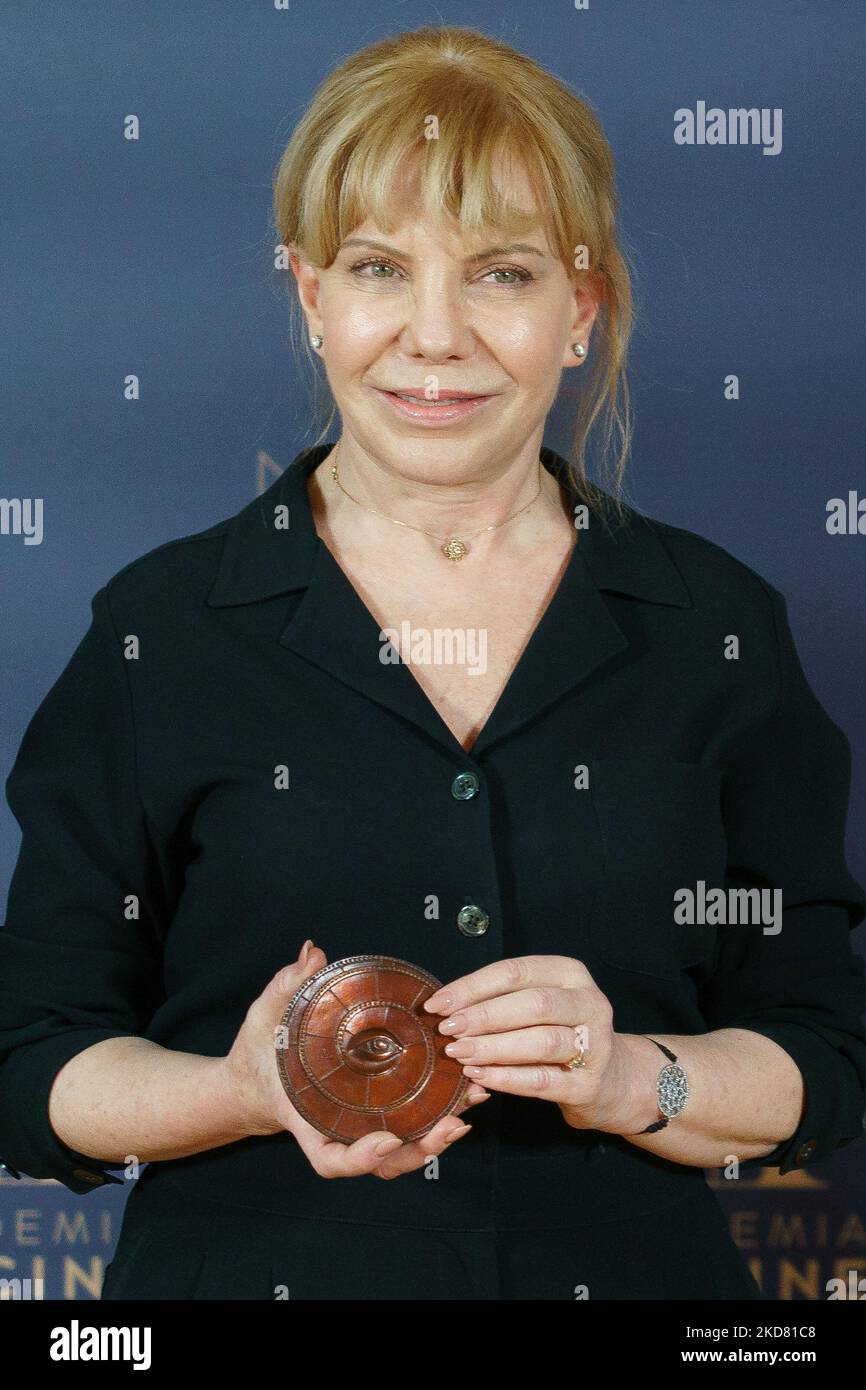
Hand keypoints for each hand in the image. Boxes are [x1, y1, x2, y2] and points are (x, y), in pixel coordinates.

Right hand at [219, 940, 490, 1178]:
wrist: (256, 1079)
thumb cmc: (258, 1052)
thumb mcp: (264, 1016)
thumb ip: (286, 985)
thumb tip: (312, 952)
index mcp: (305, 1118)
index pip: (329, 1158)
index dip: (359, 1158)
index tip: (387, 1139)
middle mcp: (336, 1130)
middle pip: (381, 1163)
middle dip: (419, 1151)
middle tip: (452, 1124)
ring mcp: (358, 1125)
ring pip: (402, 1152)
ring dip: (439, 1137)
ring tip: (469, 1105)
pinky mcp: (376, 1111)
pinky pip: (409, 1125)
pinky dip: (438, 1116)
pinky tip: (466, 1093)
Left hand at [423, 954, 653, 1135]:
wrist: (611, 1078)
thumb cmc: (560, 1032)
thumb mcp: (538, 1005)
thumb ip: (500, 1001)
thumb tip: (444, 1007)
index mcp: (570, 974)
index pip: (516, 971)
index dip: (473, 987)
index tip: (438, 1003)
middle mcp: (588, 1002)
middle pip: (532, 1004)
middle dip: (483, 1016)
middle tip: (447, 1030)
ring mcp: (594, 1044)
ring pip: (540, 1041)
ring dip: (493, 1047)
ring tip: (459, 1053)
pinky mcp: (588, 1084)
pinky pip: (542, 1080)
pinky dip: (507, 1078)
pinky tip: (480, 1076)